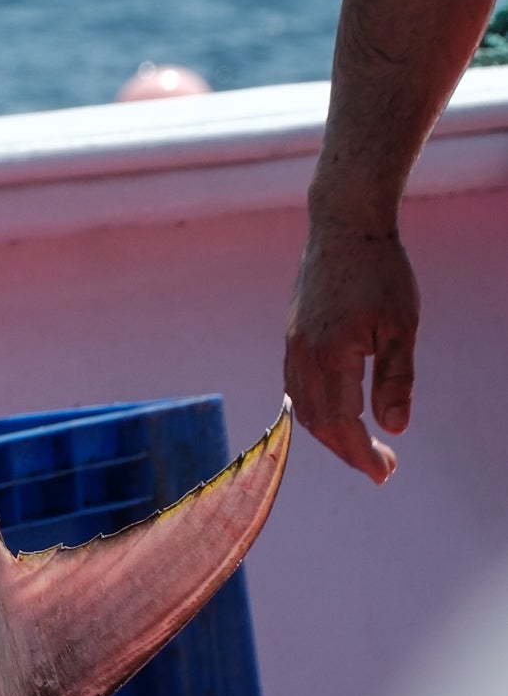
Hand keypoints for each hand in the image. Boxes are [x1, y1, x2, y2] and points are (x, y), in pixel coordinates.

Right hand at [284, 210, 418, 484]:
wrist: (345, 222)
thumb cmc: (380, 271)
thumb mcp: (401, 326)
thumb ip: (396, 379)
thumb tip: (394, 428)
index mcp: (329, 353)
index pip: (341, 423)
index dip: (362, 454)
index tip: (387, 472)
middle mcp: (303, 351)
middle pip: (316, 421)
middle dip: (347, 450)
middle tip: (382, 466)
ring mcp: (294, 340)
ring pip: (302, 405)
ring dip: (330, 432)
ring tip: (363, 443)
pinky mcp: (294, 330)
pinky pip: (296, 384)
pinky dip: (315, 408)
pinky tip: (339, 408)